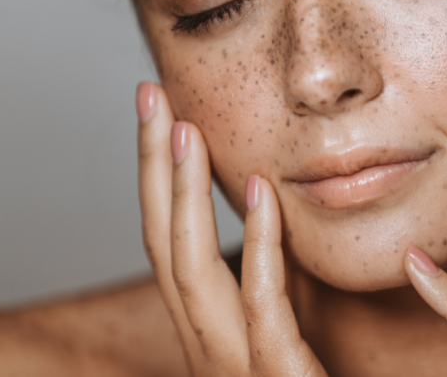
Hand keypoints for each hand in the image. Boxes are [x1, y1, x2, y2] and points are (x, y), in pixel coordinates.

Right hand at [136, 82, 327, 376]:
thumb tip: (275, 213)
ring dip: (185, 195)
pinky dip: (259, 248)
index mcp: (212, 330)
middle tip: (150, 97)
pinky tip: (262, 192)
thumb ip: (279, 277)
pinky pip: (262, 310)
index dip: (161, 178)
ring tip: (185, 128)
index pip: (173, 243)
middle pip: (165, 244)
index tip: (163, 116)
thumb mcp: (296, 326)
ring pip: (191, 272)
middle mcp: (209, 347)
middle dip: (155, 168)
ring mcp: (235, 368)